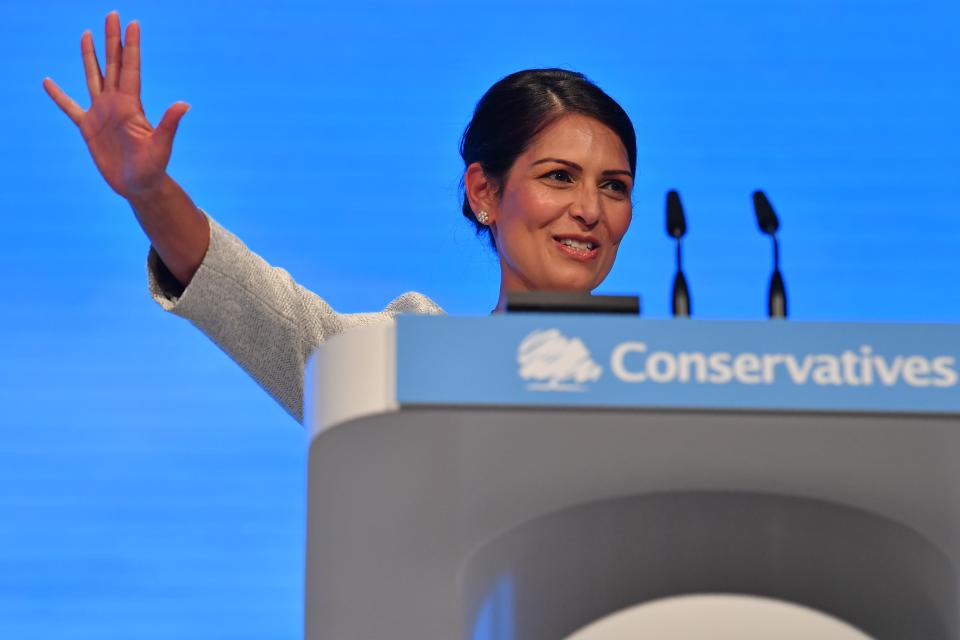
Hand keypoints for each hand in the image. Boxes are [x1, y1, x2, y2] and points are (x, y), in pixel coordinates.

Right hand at [43, 12, 189, 199]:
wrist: (139, 187)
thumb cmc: (153, 168)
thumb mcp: (161, 145)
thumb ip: (169, 124)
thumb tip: (184, 104)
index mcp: (132, 105)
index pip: (130, 68)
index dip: (131, 46)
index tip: (132, 23)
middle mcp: (117, 104)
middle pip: (113, 64)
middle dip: (112, 40)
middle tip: (113, 15)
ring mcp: (102, 114)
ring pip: (94, 77)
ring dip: (90, 56)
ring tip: (88, 34)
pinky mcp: (88, 128)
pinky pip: (70, 107)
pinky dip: (59, 95)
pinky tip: (48, 81)